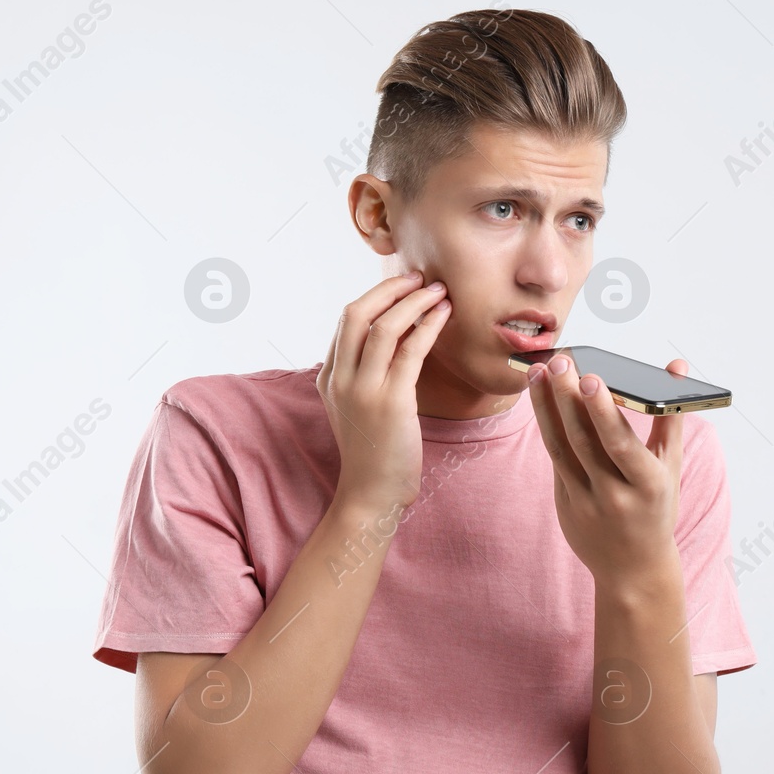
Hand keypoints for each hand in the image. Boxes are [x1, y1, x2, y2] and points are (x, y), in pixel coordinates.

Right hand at [317, 272, 450, 510]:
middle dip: (391, 288)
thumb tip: (391, 341)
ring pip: (384, 326)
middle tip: (420, 278)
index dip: (376, 296)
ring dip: (414, 301)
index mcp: (328, 377)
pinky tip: (445, 316)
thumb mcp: (355, 408)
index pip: (346, 321)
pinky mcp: (391, 403)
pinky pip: (410, 351)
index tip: (403, 286)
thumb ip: (362, 376)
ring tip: (439, 291)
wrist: (371, 496)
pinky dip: (429, 326)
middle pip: (357, 313)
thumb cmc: (373, 454)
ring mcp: (362, 390)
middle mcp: (339, 379)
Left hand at [525, 355, 688, 585]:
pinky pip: (555, 458)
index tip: (590, 377)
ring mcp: (584, 503)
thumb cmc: (657, 507)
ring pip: (561, 447)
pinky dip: (547, 426)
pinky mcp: (564, 504)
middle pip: (584, 440)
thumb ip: (671, 415)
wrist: (633, 568)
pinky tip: (541, 399)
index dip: (602, 411)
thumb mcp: (670, 467)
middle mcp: (614, 496)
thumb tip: (676, 366)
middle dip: (568, 398)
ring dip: (547, 408)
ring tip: (539, 373)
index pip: (619, 444)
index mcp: (648, 485)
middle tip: (558, 361)